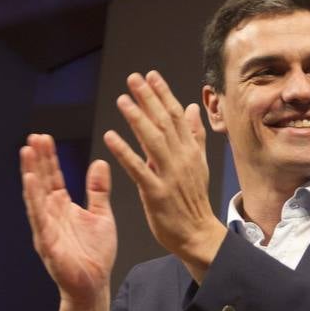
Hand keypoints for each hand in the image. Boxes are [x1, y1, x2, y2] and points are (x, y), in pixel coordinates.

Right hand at [20, 134, 116, 310]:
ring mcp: (47, 229)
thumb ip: (98, 191)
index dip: (49, 158)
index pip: (53, 177)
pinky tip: (30, 183)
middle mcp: (51, 215)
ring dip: (30, 174)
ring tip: (26, 153)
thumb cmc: (95, 255)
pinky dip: (34, 200)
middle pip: (41, 182)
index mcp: (63, 208)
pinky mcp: (48, 243)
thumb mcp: (101, 216)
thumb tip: (99, 164)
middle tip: (34, 137)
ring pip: (35, 197)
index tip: (44, 138)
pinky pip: (39, 218)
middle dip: (37, 159)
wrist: (93, 286)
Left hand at [104, 70, 225, 282]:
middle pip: (164, 122)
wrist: (198, 235)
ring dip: (137, 119)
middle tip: (133, 79)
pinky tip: (111, 136)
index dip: (163, 94)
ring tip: (122, 100)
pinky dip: (124, 151)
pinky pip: (138, 169)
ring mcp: (170, 176)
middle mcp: (182, 159)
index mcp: (190, 151)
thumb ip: (193, 135)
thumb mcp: (198, 164)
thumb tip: (191, 108)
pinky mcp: (157, 193)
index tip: (151, 75)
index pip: (177, 116)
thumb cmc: (193, 201)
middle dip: (148, 98)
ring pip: (153, 141)